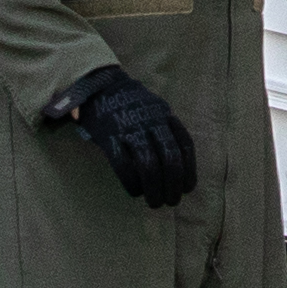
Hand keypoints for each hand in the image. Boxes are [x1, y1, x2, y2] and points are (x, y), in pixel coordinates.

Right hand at [53, 66, 195, 205]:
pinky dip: (131, 183)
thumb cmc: (129, 104)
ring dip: (154, 189)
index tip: (187, 188)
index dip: (189, 170)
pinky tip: (134, 191)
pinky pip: (123, 165)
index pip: (185, 145)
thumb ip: (165, 130)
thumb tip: (180, 164)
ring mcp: (129, 128)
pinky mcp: (109, 136)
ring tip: (155, 202)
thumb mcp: (153, 108)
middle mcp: (150, 121)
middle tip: (171, 202)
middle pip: (170, 158)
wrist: (97, 85)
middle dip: (173, 185)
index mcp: (163, 115)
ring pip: (148, 165)